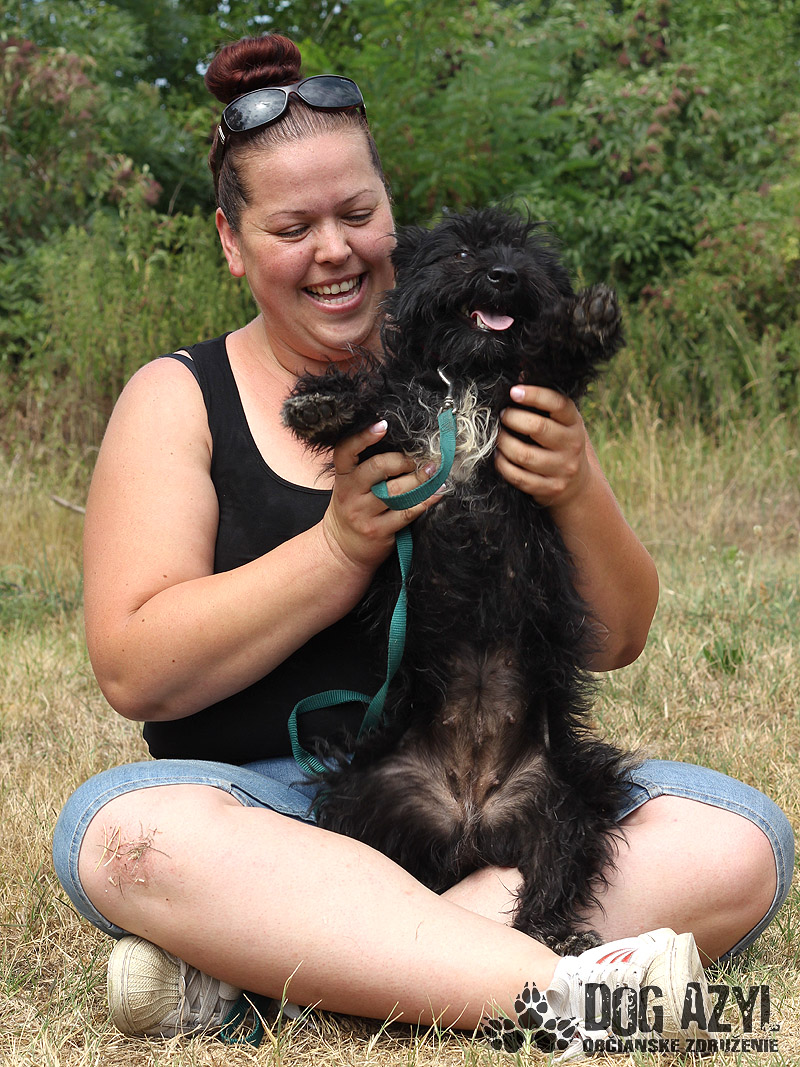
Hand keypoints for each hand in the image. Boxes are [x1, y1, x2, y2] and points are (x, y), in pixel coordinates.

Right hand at [322, 420, 443, 572]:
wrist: (342, 550)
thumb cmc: (353, 510)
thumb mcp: (351, 487)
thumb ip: (368, 469)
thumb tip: (408, 448)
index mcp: (342, 477)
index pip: (345, 451)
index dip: (363, 436)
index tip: (383, 425)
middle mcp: (350, 494)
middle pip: (377, 468)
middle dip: (403, 461)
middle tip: (419, 460)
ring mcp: (363, 514)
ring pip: (396, 491)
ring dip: (420, 479)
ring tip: (434, 472)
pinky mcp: (378, 531)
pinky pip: (407, 512)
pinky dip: (426, 500)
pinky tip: (438, 492)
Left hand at [495, 385, 589, 509]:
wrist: (577, 484)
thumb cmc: (560, 442)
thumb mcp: (560, 421)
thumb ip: (543, 401)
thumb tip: (520, 372)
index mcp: (574, 422)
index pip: (557, 404)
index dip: (534, 395)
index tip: (513, 392)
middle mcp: (571, 445)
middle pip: (538, 428)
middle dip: (513, 419)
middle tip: (503, 415)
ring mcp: (562, 469)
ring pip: (524, 455)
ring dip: (504, 443)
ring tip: (498, 436)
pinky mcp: (549, 489)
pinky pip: (519, 477)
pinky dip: (503, 465)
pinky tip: (499, 457)